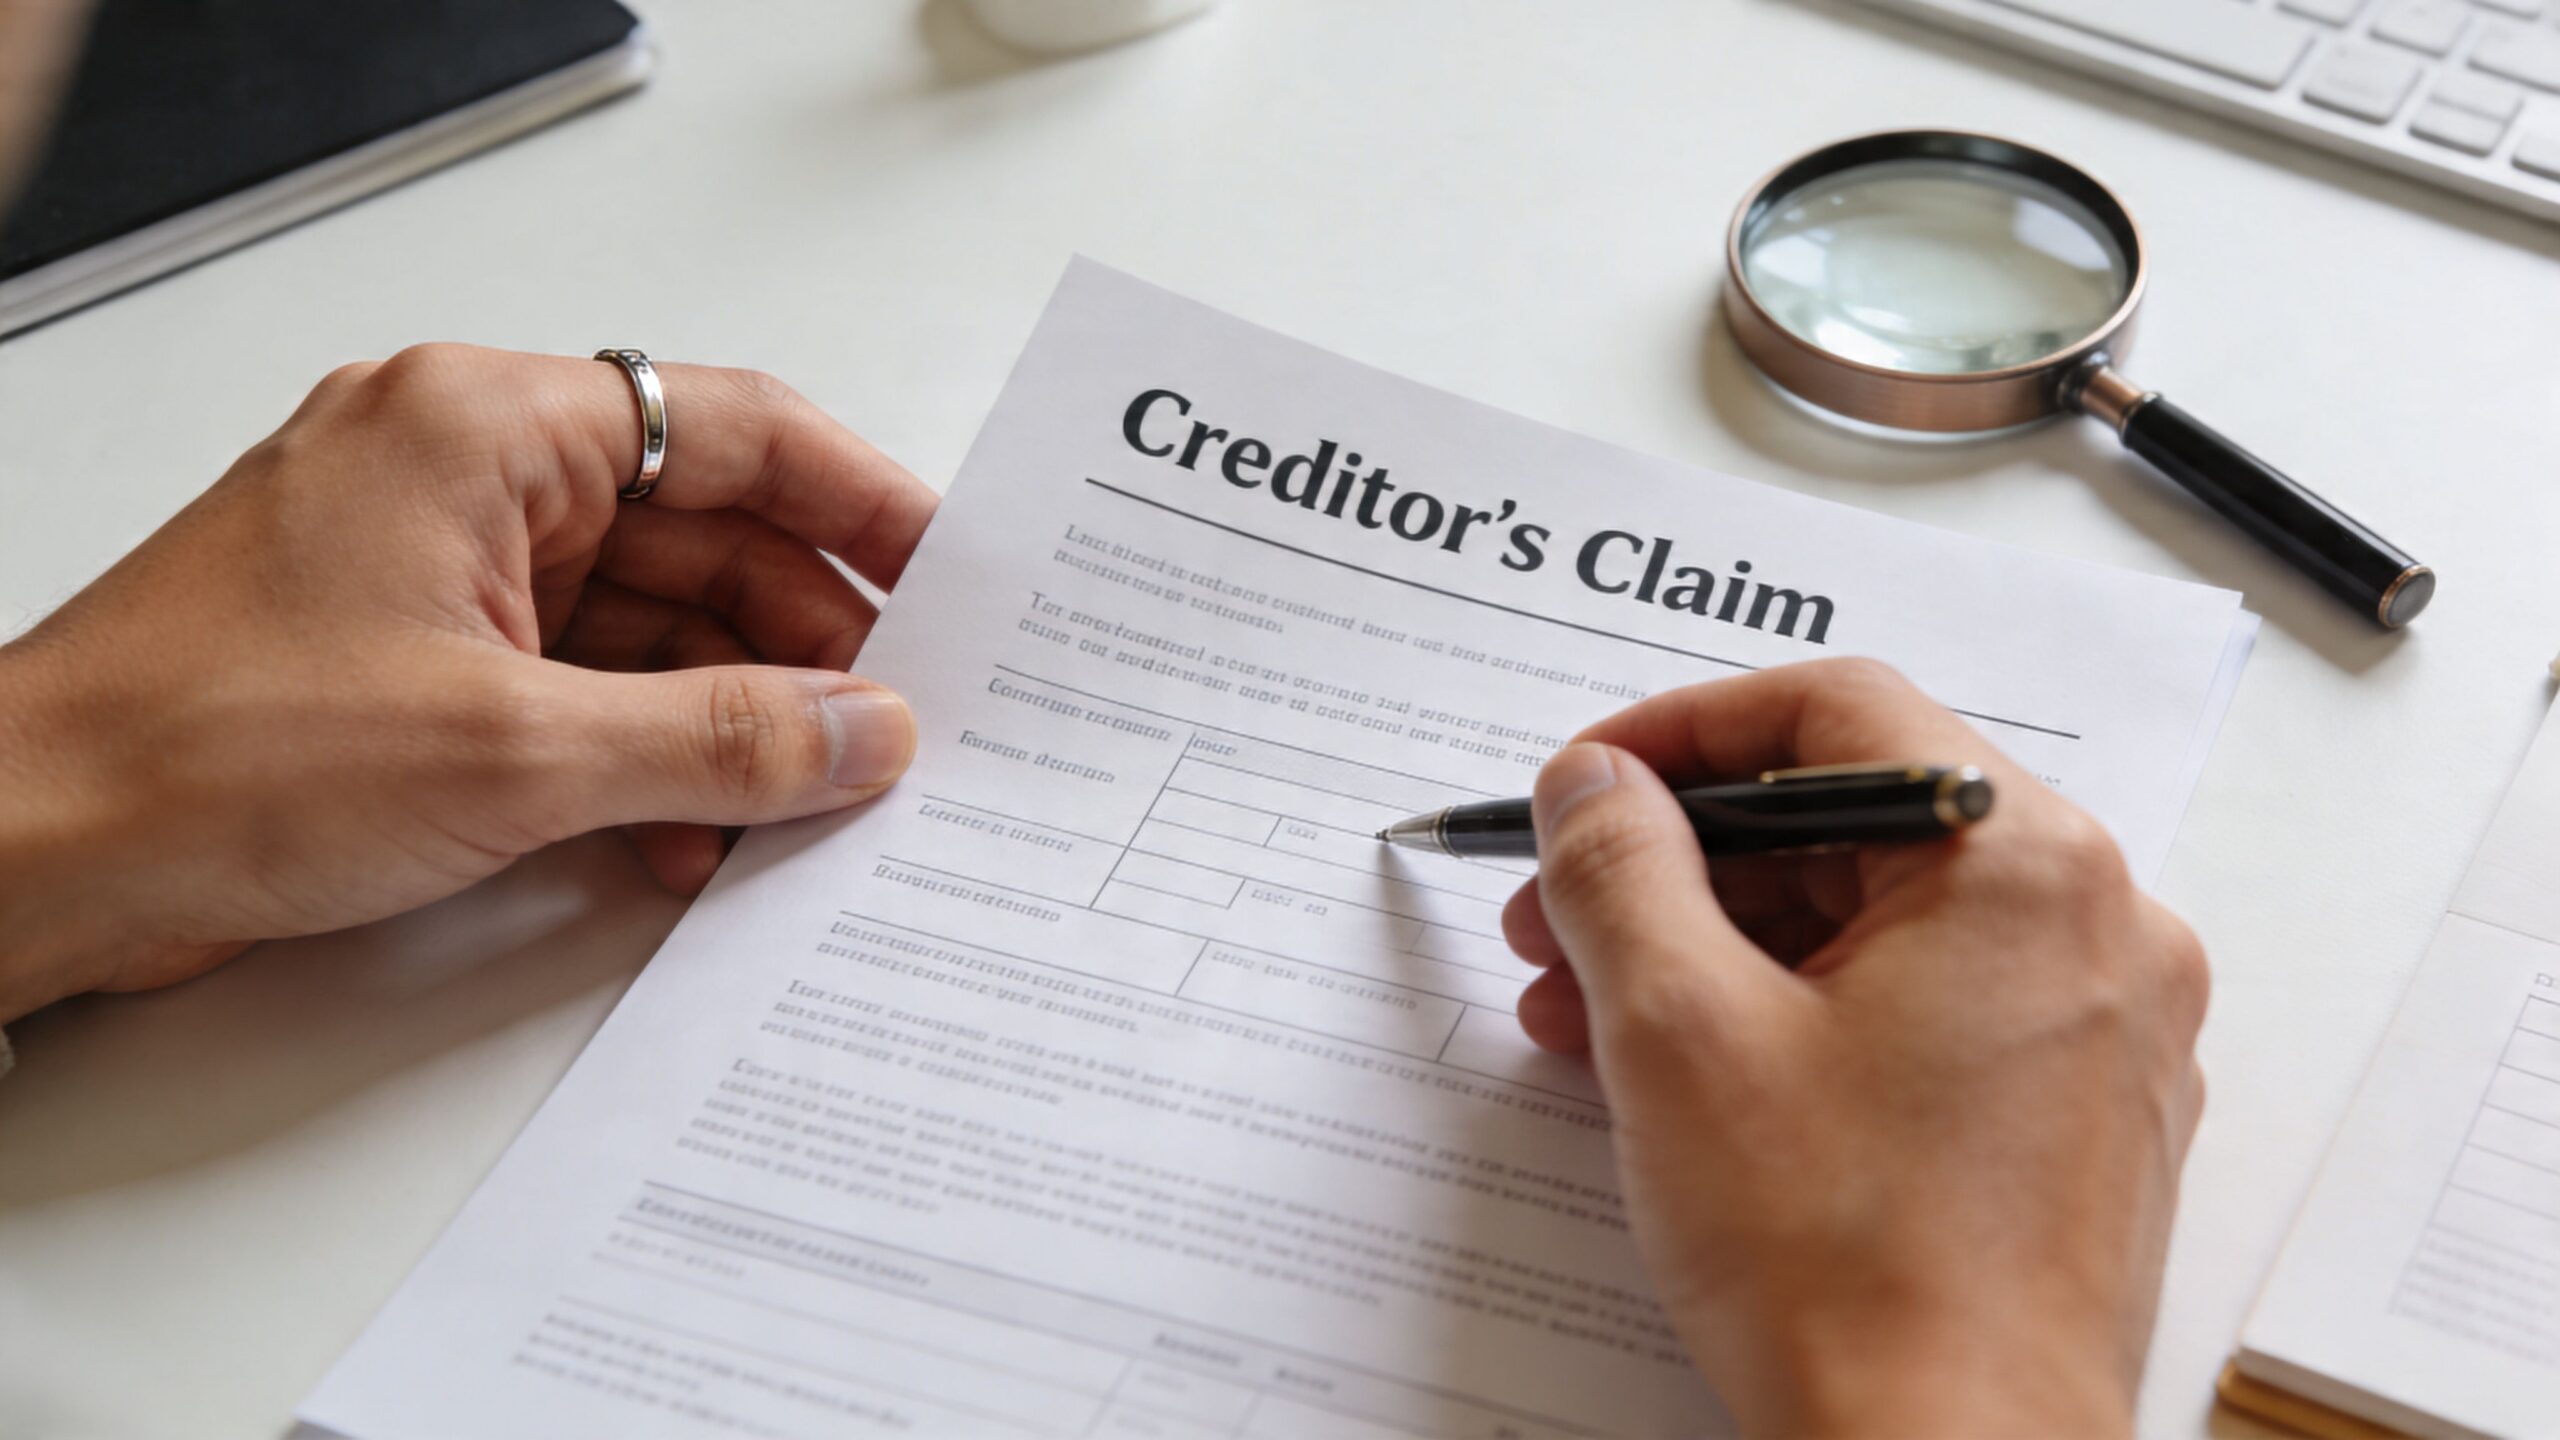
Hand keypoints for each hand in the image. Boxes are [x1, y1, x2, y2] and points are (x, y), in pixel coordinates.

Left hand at [0, 345, 936, 1020]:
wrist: (29, 853)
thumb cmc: (201, 752)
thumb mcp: (513, 750)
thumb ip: (719, 739)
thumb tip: (859, 730)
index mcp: (483, 425)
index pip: (730, 427)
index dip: (860, 501)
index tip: (950, 573)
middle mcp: (462, 477)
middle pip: (698, 533)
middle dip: (800, 639)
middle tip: (892, 723)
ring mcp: (436, 571)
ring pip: (645, 622)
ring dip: (724, 717)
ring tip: (802, 798)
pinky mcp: (415, 663)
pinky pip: (578, 686)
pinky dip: (643, 757)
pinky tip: (685, 835)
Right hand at [1504, 659, 2207, 1438]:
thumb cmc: (1845, 1270)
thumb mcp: (1679, 1030)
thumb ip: (1620, 867)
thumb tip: (1595, 784)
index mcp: (2025, 865)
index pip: (1836, 713)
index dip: (1679, 733)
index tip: (1583, 785)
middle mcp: (2098, 925)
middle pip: (1855, 824)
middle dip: (1681, 867)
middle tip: (1557, 919)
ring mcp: (2104, 1029)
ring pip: (1882, 927)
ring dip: (1722, 951)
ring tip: (1587, 1022)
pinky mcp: (2081, 1118)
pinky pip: (1926, 1014)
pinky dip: (1803, 1020)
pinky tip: (1688, 1079)